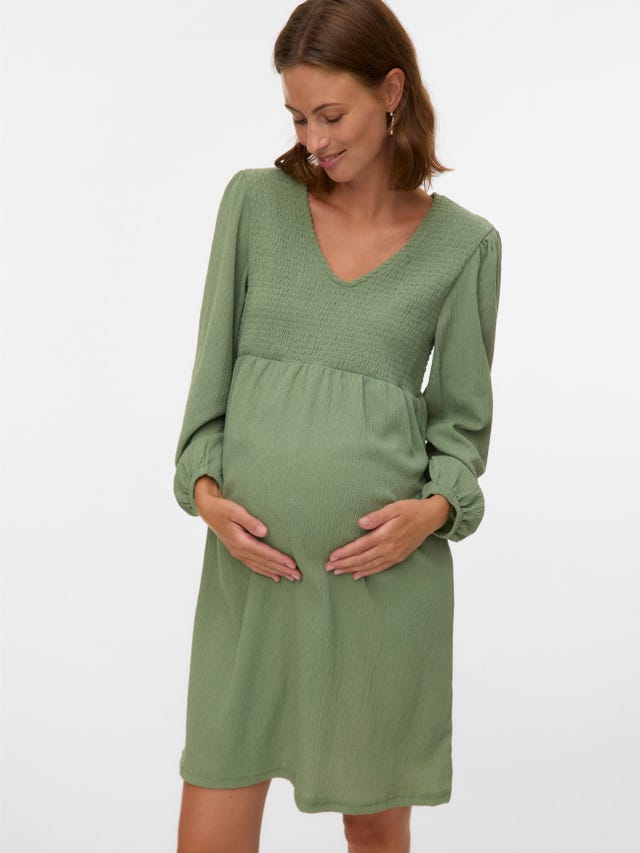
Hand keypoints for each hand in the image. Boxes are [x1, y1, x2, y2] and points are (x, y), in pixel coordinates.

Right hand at [194, 476, 300, 582]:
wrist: (209, 511)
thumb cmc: (223, 509)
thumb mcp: (235, 511)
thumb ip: (250, 521)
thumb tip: (264, 531)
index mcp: (240, 541)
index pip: (264, 553)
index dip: (279, 559)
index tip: (293, 564)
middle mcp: (239, 551)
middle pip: (265, 563)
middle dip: (282, 570)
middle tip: (298, 575)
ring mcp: (238, 553)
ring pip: (261, 567)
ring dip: (276, 573)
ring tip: (291, 578)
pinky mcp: (238, 552)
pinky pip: (254, 566)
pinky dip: (266, 572)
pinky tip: (275, 576)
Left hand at [325, 495, 450, 580]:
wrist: (430, 518)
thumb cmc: (410, 510)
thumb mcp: (394, 508)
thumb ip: (377, 516)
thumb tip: (360, 522)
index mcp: (385, 535)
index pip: (360, 546)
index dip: (345, 552)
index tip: (332, 556)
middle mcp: (388, 548)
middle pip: (361, 559)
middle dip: (344, 564)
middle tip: (328, 567)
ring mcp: (393, 554)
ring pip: (369, 565)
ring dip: (352, 569)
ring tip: (337, 572)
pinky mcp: (398, 557)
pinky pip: (380, 568)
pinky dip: (367, 573)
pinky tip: (357, 575)